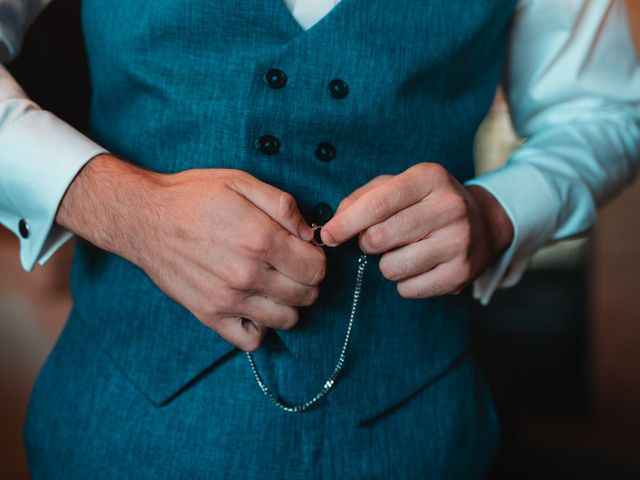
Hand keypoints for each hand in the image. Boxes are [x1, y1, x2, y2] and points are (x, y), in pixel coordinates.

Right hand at [57, 155, 325, 350]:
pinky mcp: (210, 316)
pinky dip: (261, 328)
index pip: (316, 269)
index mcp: (261, 239)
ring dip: (289, 304)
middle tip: (291, 266)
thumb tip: (311, 233)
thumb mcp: (241, 182)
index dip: (317, 258)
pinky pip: (252, 340)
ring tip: (275, 284)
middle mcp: (247, 275)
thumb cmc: (193, 196)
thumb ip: (283, 205)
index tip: (304, 250)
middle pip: (307, 295)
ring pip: (287, 320)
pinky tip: (255, 306)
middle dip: (307, 280)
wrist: (144, 218)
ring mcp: (228, 300)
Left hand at [320, 163, 513, 297]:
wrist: (483, 224)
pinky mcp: (461, 274)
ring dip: (386, 264)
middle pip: (380, 237)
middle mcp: (449, 207)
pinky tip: (420, 266)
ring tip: (404, 251)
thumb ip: (362, 198)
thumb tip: (334, 224)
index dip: (345, 223)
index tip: (327, 235)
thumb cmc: (426, 203)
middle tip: (377, 239)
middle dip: (366, 243)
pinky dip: (404, 282)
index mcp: (429, 178)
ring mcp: (459, 242)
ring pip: (391, 268)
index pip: (377, 203)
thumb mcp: (398, 186)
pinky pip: (408, 289)